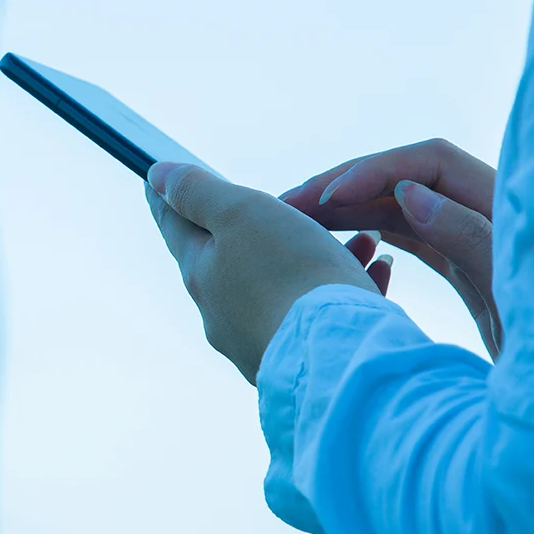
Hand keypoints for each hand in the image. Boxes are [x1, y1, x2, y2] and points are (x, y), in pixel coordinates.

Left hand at [147, 162, 380, 384]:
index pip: (175, 226)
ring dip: (314, 253)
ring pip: (285, 283)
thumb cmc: (290, 275)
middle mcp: (223, 313)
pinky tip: (377, 269)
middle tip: (266, 208)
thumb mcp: (239, 213)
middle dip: (250, 229)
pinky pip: (323, 311)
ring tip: (358, 236)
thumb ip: (198, 193)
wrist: (339, 356)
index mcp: (201, 274)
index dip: (169, 197)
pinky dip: (346, 284)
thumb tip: (156, 176)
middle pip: (230, 257)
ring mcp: (261, 339)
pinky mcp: (304, 358)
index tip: (157, 182)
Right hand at [280, 138, 501, 357]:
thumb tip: (408, 194)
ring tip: (295, 220)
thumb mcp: (519, 302)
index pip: (432, 163)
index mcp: (514, 214)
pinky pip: (413, 238)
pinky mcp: (471, 273)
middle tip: (287, 203)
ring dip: (350, 209)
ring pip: (405, 208)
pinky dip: (371, 233)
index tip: (326, 199)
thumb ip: (472, 241)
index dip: (375, 170)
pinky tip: (336, 244)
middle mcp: (497, 219)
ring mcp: (482, 245)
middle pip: (411, 178)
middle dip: (348, 185)